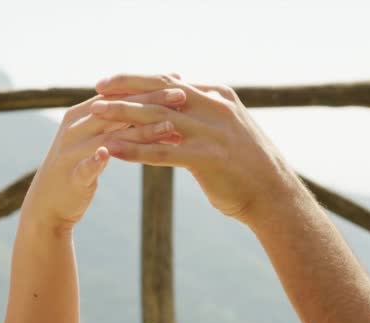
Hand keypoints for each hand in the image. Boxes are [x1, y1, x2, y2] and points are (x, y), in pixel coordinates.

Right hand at [19, 88, 186, 232]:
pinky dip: (97, 161)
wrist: (48, 204)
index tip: (178, 79)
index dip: (147, 87)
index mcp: (81, 115)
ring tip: (169, 127)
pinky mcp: (71, 177)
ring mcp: (70, 152)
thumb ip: (116, 120)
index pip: (118, 95)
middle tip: (182, 96)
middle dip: (151, 102)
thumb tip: (148, 101)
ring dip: (139, 132)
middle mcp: (75, 128)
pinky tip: (111, 155)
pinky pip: (86, 167)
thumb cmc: (79, 165)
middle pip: (116, 111)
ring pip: (109, 138)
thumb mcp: (97, 138)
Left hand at [93, 74, 297, 223]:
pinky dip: (135, 150)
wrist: (274, 194)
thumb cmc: (246, 162)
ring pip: (158, 117)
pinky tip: (113, 151)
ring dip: (123, 114)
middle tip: (97, 88)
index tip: (112, 82)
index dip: (137, 80)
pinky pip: (163, 151)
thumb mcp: (225, 126)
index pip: (168, 81)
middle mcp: (214, 107)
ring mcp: (211, 131)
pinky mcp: (207, 157)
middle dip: (125, 87)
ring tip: (96, 114)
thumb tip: (179, 97)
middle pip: (160, 90)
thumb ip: (201, 111)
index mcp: (217, 95)